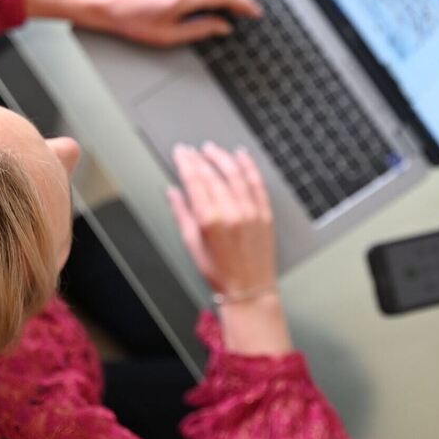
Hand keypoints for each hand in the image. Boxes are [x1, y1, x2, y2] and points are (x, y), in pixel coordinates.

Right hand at [167, 143, 291, 354]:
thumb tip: (173, 192)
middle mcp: (232, 212)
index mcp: (210, 221)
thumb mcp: (193, 245)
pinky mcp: (265, 213)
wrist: (249, 289)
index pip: (195, 181)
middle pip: (213, 175)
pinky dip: (249, 166)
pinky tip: (241, 155)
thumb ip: (182, 215)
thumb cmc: (219, 273)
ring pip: (235, 174)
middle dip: (200, 158)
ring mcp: (251, 211)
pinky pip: (257, 183)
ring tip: (212, 148)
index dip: (186, 163)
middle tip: (192, 149)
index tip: (181, 152)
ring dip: (222, 157)